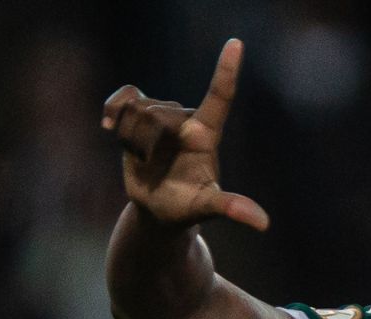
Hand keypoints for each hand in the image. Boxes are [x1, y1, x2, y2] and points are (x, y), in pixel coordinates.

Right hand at [102, 39, 269, 230]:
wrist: (157, 209)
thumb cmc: (185, 208)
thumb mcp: (206, 208)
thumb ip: (230, 208)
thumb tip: (263, 223)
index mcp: (207, 136)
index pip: (220, 97)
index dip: (226, 71)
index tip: (236, 44)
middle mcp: (186, 120)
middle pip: (159, 112)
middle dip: (146, 142)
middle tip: (151, 165)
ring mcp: (162, 116)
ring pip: (138, 110)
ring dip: (131, 139)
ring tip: (142, 160)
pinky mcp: (138, 115)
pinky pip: (123, 99)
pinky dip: (113, 110)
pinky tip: (108, 128)